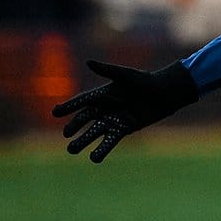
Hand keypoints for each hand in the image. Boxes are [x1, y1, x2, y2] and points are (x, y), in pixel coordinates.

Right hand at [52, 60, 198, 162]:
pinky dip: (102, 149)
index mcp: (103, 93)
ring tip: (72, 150)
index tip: (55, 113)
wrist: (165, 93)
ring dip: (83, 141)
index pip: (82, 101)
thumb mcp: (126, 75)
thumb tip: (88, 62)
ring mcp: (114, 119)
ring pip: (95, 132)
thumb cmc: (146, 81)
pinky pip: (110, 140)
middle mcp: (105, 107)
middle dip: (75, 126)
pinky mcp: (124, 129)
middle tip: (66, 134)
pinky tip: (94, 158)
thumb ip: (107, 70)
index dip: (69, 107)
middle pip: (86, 118)